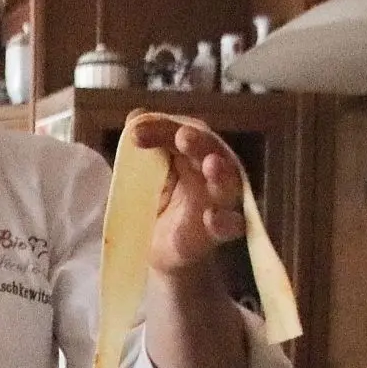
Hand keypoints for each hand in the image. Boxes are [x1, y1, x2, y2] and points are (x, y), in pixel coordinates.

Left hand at [132, 116, 246, 277]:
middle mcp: (208, 173)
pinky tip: (211, 217)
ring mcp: (217, 202)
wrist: (155, 252)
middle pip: (211, 150)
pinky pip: (230, 226)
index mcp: (190, 154)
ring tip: (211, 165)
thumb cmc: (153, 206)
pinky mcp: (217, 234)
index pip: (182, 133)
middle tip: (183, 136)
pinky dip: (223, 221)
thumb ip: (141, 151)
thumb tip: (136, 115)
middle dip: (199, 142)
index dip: (163, 128)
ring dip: (221, 173)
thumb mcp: (141, 178)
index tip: (136, 132)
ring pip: (228, 183)